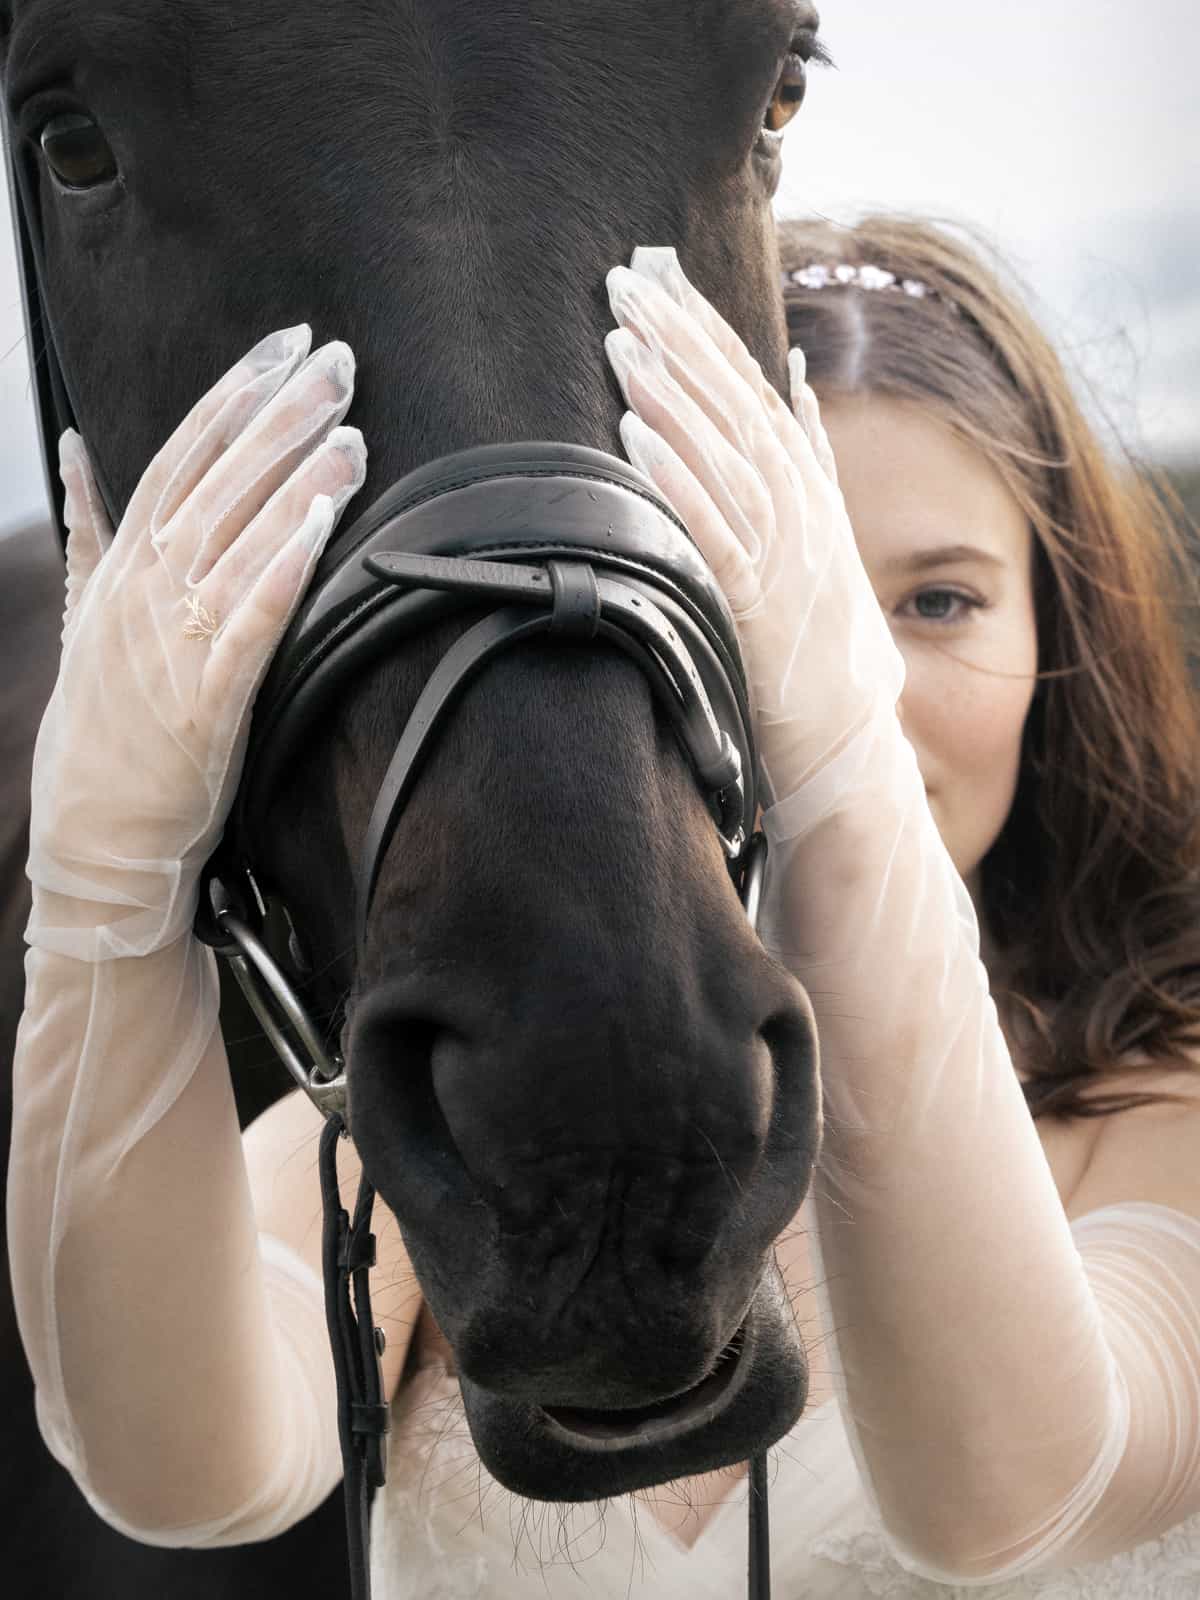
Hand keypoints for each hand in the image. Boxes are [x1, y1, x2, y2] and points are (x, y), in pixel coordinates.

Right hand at [27, 328, 366, 960]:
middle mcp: (146, 590)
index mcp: (124, 564)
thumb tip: (76, 451)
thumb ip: (90, 528)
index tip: (283, 346)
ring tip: (349, 432)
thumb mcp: (84, 612)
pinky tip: (321, 528)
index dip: (234, 395)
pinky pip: (250, 623)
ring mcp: (172, 642)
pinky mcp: (206, 699)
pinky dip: (283, 571)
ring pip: (238, 542)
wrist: (93, 830)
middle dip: (280, 417)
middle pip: (218, 483)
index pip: (182, 456)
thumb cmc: (101, 723)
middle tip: (336, 361)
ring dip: (295, 483)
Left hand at [604, 248, 904, 831]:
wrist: (851, 747)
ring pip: (724, 460)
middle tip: (622, 283)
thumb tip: (795, 379)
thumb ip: (811, 458)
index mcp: (809, 491)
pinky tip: (636, 439)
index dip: (705, 332)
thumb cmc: (827, 651)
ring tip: (624, 342)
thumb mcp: (826, 542)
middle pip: (735, 411)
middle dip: (679, 342)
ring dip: (672, 398)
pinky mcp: (760, 609)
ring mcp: (785, 558)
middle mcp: (801, 512)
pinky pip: (711, 537)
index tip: (659, 277)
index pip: (752, 392)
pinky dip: (676, 484)